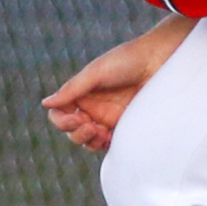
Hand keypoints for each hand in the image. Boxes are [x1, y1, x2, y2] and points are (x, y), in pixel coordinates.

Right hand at [42, 15, 196, 151]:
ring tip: (101, 132)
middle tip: (91, 125)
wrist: (160, 60)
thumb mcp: (96, 72)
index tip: (75, 118)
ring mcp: (108, 119)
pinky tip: (110, 138)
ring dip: (89, 141)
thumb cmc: (128, 60)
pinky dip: (104, 145)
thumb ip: (72, 89)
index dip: (62, 121)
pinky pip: (108, 145)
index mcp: (82, 94)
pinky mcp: (125, 127)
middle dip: (77, 133)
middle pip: (72, 131)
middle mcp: (93, 108)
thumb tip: (45, 104)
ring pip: (88, 141)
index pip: (60, 114)